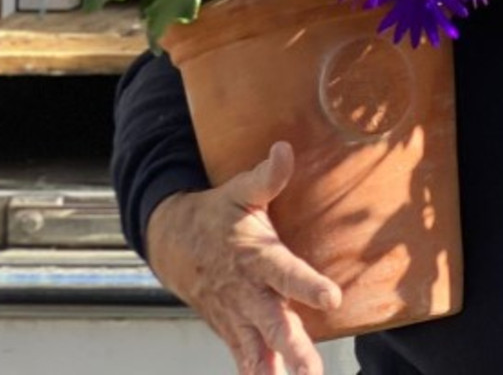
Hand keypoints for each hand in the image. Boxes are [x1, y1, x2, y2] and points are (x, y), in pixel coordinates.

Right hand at [144, 141, 340, 374]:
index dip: (307, 284)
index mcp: (254, 255)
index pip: (285, 271)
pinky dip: (255, 372)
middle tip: (312, 370)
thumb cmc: (215, 214)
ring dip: (277, 367)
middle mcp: (246, 291)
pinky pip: (243, 356)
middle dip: (293, 346)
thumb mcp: (240, 190)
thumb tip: (285, 149)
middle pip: (273, 321)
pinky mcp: (230, 328)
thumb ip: (267, 176)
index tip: (332, 298)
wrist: (171, 242)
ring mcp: (236, 314)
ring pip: (258, 347)